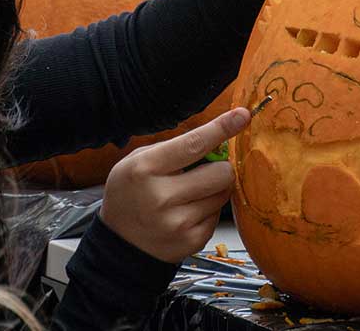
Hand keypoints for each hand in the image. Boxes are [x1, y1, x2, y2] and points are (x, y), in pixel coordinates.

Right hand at [100, 107, 250, 263]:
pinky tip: (186, 213)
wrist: (118, 242)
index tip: (241, 116)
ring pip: (223, 194)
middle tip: (205, 171)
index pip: (193, 144)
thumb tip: (218, 141)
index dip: (221, 128)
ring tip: (188, 195)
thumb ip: (175, 148)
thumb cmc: (131, 193)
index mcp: (145, 168)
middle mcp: (161, 196)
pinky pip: (218, 216)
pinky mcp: (191, 241)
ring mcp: (178, 222)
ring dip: (213, 190)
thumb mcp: (138, 161)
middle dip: (220, 167)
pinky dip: (207, 211)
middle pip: (221, 173)